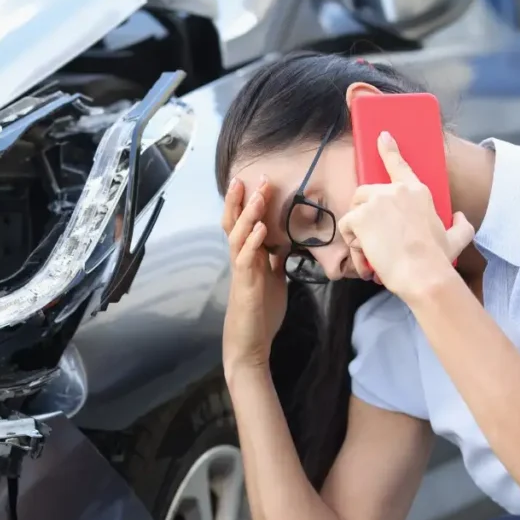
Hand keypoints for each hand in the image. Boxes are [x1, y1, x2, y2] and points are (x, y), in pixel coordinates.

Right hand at [221, 176, 287, 373]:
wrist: (250, 342)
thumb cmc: (261, 312)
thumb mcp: (273, 279)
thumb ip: (275, 260)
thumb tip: (285, 243)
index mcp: (248, 257)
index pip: (243, 222)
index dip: (247, 202)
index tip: (257, 181)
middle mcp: (241, 259)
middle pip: (235, 222)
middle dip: (243, 199)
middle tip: (254, 177)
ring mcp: (241, 270)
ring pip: (238, 235)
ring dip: (248, 214)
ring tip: (258, 195)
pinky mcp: (245, 284)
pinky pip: (246, 258)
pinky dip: (253, 242)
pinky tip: (260, 229)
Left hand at [338, 132, 473, 300]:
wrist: (423, 273)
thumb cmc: (438, 259)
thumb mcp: (457, 239)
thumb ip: (461, 225)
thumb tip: (461, 217)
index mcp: (418, 191)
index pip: (399, 164)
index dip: (388, 149)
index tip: (381, 136)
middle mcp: (396, 190)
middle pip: (365, 193)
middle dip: (364, 213)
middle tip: (374, 237)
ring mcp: (377, 201)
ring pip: (354, 210)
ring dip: (357, 230)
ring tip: (372, 249)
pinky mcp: (361, 216)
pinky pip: (346, 226)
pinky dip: (352, 243)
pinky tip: (365, 254)